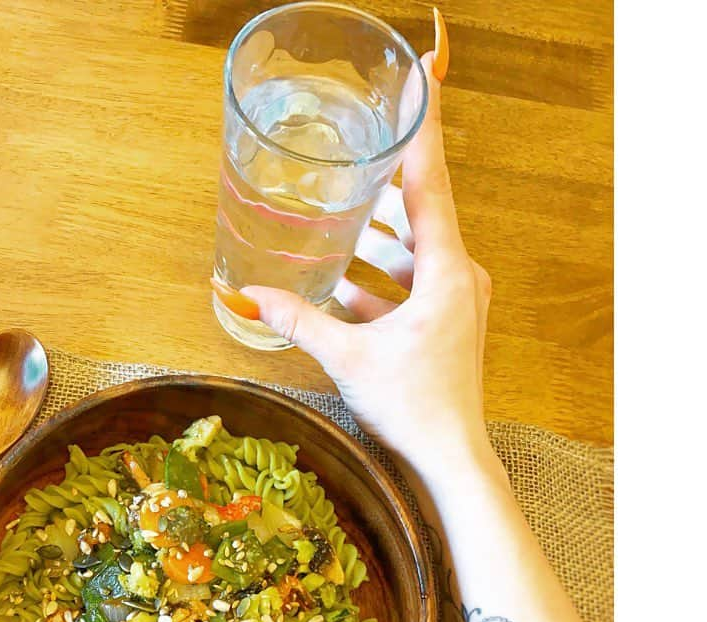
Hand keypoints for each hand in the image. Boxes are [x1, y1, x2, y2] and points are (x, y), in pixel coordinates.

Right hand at [240, 53, 492, 485]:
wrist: (450, 455)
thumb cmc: (411, 405)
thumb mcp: (346, 357)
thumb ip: (297, 320)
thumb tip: (246, 295)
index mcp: (446, 271)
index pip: (430, 183)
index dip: (423, 131)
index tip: (421, 81)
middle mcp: (460, 277)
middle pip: (422, 212)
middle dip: (387, 182)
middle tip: (362, 148)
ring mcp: (457, 301)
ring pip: (415, 250)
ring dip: (379, 238)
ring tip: (342, 215)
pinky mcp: (447, 322)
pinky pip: (413, 284)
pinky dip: (382, 279)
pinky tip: (345, 283)